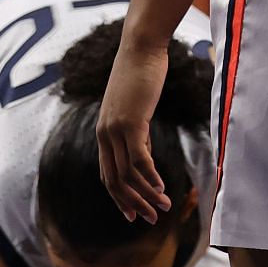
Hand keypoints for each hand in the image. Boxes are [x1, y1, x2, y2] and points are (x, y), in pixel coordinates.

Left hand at [96, 41, 170, 223]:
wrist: (140, 47)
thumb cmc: (141, 74)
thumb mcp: (136, 109)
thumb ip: (137, 133)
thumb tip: (145, 153)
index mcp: (103, 133)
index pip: (108, 175)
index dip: (120, 197)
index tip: (133, 214)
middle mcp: (104, 135)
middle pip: (115, 181)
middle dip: (133, 203)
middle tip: (150, 219)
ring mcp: (115, 130)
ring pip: (128, 175)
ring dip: (147, 195)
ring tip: (164, 208)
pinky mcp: (130, 123)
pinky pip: (140, 160)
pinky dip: (151, 177)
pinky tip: (163, 189)